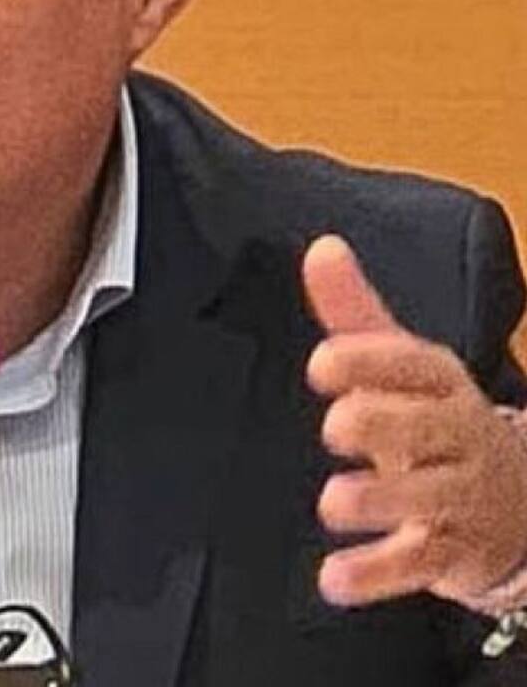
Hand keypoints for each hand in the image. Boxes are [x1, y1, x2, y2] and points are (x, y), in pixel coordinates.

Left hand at [303, 234, 526, 606]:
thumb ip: (356, 313)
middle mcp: (456, 436)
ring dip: (379, 500)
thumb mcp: (400, 366)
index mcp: (440, 383)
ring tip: (333, 502)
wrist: (516, 502)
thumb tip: (321, 246)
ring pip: (425, 498)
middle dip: (381, 425)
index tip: (322, 363)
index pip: (412, 365)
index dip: (368, 362)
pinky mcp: (449, 552)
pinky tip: (332, 580)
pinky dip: (375, 575)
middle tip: (336, 426)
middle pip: (424, 428)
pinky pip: (416, 565)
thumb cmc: (434, 416)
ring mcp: (458, 497)